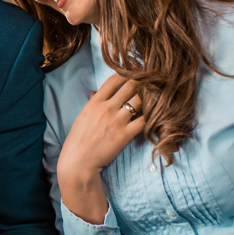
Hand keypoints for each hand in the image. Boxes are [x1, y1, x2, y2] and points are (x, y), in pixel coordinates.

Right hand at [56, 74, 144, 223]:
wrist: (78, 162)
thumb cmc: (78, 140)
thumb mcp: (82, 117)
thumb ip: (92, 102)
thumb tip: (95, 92)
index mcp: (95, 102)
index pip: (114, 79)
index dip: (127, 73)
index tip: (135, 73)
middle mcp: (107, 108)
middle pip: (131, 86)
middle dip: (142, 82)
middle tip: (151, 82)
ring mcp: (118, 120)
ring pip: (140, 100)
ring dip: (149, 98)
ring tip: (155, 97)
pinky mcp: (126, 134)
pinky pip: (144, 120)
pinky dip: (150, 117)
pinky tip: (153, 116)